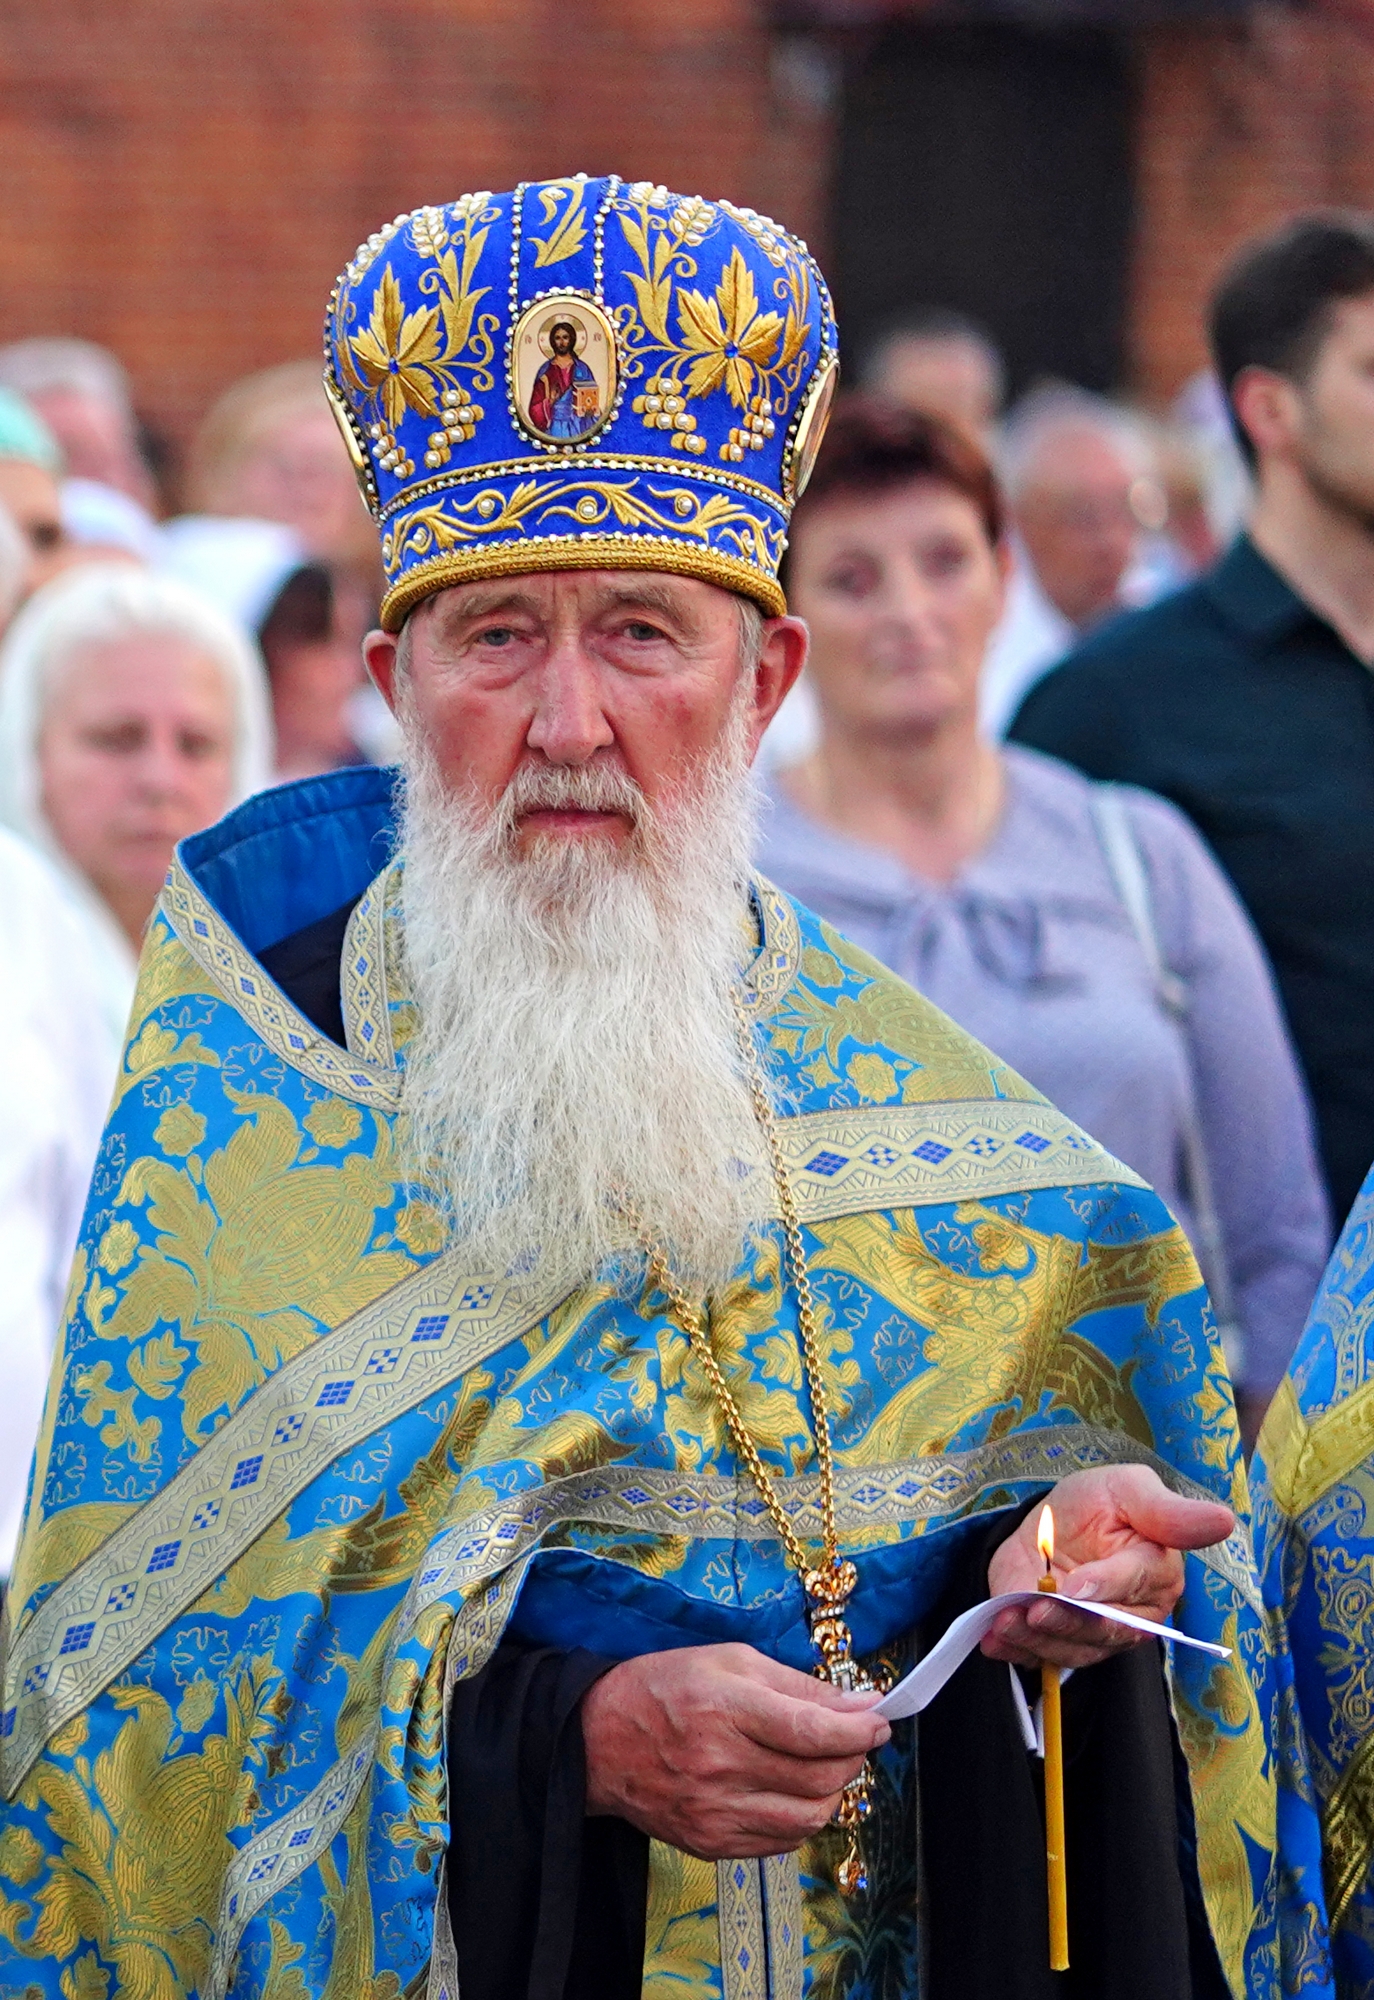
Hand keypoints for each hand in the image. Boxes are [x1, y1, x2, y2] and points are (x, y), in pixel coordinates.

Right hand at [580, 1642, 889, 1858]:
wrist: (597, 1741)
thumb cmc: (664, 1687)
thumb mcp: (730, 1660)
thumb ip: (797, 1684)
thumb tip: (858, 1703)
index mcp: (726, 1708)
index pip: (814, 1732)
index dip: (859, 1730)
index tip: (880, 1720)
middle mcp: (721, 1765)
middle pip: (819, 1777)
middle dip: (853, 1757)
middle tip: (855, 1739)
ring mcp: (715, 1811)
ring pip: (809, 1817)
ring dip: (832, 1791)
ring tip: (825, 1765)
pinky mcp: (709, 1843)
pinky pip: (781, 1841)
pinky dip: (801, 1816)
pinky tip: (791, 1789)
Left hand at [982, 1465, 1233, 1670]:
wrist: (1049, 1525)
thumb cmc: (1098, 1504)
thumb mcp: (1127, 1489)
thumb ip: (1169, 1510)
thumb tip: (1225, 1520)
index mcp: (1157, 1572)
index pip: (1135, 1584)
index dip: (1104, 1585)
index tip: (1073, 1585)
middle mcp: (1135, 1614)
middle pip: (1106, 1628)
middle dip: (1067, 1620)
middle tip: (1033, 1607)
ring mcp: (1098, 1636)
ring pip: (1075, 1648)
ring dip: (1036, 1638)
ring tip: (1004, 1621)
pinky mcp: (1064, 1645)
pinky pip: (1043, 1658)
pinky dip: (1015, 1650)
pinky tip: (993, 1639)